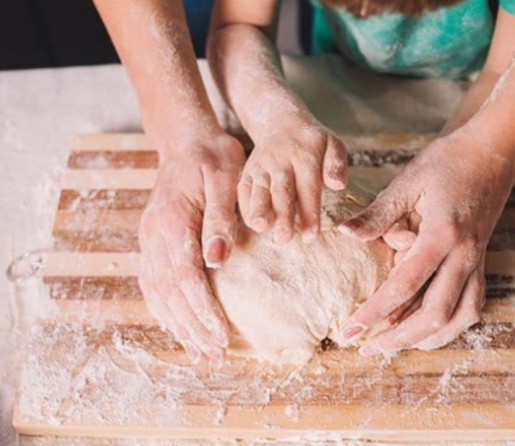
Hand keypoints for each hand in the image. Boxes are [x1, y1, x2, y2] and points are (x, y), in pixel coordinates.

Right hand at [138, 135, 244, 363]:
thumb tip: (218, 259)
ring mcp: (149, 239)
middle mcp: (154, 235)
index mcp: (172, 221)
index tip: (221, 334)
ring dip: (177, 324)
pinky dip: (164, 308)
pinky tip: (177, 326)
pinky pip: (153, 282)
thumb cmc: (212, 157)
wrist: (185, 140)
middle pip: (169, 292)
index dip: (202, 309)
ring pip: (158, 292)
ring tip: (199, 352)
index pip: (186, 275)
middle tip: (215, 354)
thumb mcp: (225, 179)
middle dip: (192, 327)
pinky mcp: (153, 241)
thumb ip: (221, 218)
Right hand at [237, 118, 347, 243]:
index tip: (311, 237)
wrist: (281, 122)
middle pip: (282, 190)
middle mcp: (281, 161)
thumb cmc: (312, 142)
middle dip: (283, 215)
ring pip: (259, 189)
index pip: (308, 188)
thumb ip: (336, 164)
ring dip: (259, 209)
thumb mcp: (332, 144)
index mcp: (305, 156)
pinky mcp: (248, 171)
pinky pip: (244, 189)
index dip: (310, 213)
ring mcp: (262, 166)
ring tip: (261, 227)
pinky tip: (252, 224)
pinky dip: (246, 206)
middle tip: (284, 238)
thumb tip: (338, 185)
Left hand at [338, 130, 514, 354]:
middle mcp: (464, 255)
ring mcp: (477, 261)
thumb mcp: (408, 181)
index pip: (404, 286)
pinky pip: (472, 305)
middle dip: (399, 338)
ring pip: (460, 317)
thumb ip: (378, 214)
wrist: (492, 151)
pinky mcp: (481, 261)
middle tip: (368, 348)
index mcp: (442, 235)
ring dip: (427, 338)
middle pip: (434, 314)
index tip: (351, 330)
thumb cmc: (447, 162)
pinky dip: (451, 325)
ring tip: (396, 345)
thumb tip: (344, 234)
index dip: (375, 312)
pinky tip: (430, 329)